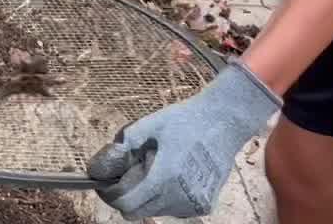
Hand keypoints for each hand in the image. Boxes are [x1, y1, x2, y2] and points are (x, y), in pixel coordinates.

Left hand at [86, 61, 279, 218]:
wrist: (225, 122)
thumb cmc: (187, 120)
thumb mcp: (152, 123)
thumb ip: (127, 141)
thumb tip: (107, 156)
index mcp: (163, 176)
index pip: (127, 204)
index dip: (112, 196)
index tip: (108, 185)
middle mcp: (178, 196)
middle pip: (139, 212)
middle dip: (127, 197)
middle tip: (127, 178)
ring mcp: (193, 203)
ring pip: (157, 211)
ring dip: (148, 198)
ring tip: (155, 172)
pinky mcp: (204, 205)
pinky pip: (176, 210)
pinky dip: (167, 199)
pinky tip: (173, 177)